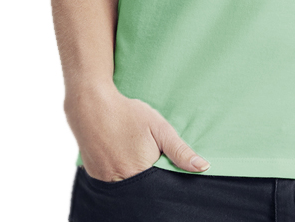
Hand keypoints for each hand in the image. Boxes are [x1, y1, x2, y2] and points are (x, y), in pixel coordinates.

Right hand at [64, 83, 209, 182]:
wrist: (91, 106)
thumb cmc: (128, 114)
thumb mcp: (159, 127)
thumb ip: (180, 150)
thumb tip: (203, 167)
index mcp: (141, 173)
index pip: (160, 186)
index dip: (164, 175)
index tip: (162, 161)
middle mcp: (121, 184)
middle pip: (143, 188)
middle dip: (148, 175)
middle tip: (143, 151)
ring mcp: (105, 182)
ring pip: (127, 186)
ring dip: (133, 174)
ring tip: (129, 151)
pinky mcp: (94, 177)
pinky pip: (111, 182)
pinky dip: (117, 172)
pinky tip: (117, 153)